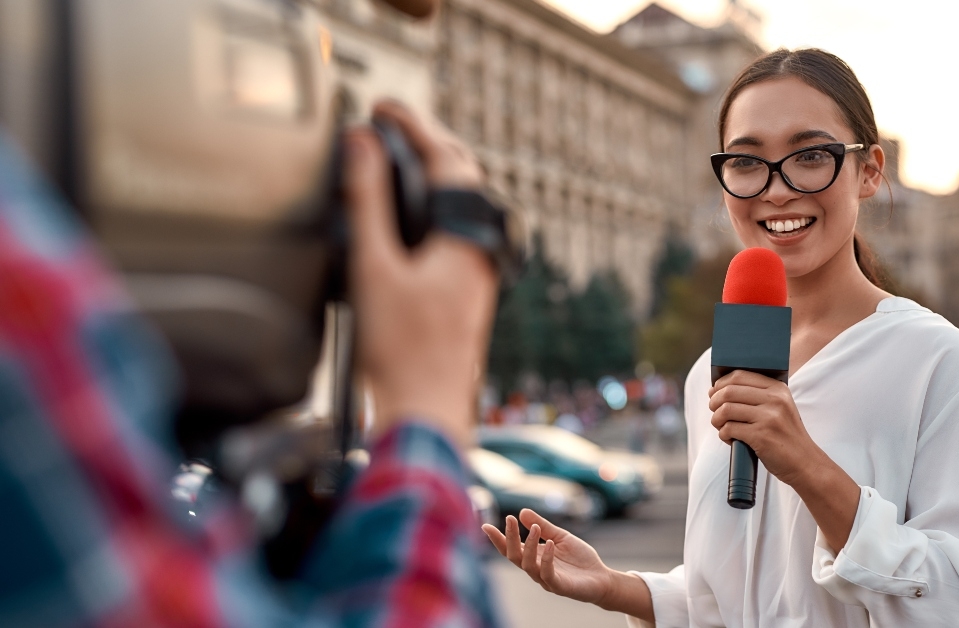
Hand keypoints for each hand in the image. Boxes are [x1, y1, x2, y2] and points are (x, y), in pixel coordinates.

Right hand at [344, 102, 495, 447]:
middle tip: (392, 126)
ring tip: (398, 161)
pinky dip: (433, 209)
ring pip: (463, 207)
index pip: (446, 159)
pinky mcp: (467, 295)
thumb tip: (362, 144)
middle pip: (464, 179)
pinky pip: (457, 232)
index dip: (413, 125)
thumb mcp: (372, 268)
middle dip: (429, 144)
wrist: (425, 416)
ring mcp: (478, 275)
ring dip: (434, 177)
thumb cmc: (399, 353)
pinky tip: (408, 220)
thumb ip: (367, 202)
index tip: (383, 106)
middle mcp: (481, 253)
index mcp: (466, 239)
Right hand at [483, 510, 614, 603]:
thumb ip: (543, 526)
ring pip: (527, 564)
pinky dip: (546, 558)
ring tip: (534, 527)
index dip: (498, 538)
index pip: (510, 549)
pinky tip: (550, 544)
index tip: (484, 525)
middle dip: (509, 538)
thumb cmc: (579, 558)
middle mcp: (535, 569)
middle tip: (510, 519)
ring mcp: (545, 579)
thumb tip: (522, 511)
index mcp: (534, 556)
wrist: (601, 577)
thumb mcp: (560, 536)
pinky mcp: (559, 586)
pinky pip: (547, 574)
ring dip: (529, 545)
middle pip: (513, 556)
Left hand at [708, 370, 811, 485]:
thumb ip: (759, 396)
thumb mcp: (780, 408)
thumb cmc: (786, 435)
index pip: (739, 376)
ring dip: (716, 419)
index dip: (721, 383)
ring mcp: (768, 418)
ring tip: (720, 426)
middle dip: (714, 401)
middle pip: (729, 391)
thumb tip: (720, 388)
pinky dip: (723, 434)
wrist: (805, 462)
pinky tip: (730, 439)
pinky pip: (729, 429)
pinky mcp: (761, 436)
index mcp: (778, 389)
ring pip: (726, 410)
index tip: (714, 392)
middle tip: (714, 411)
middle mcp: (775, 400)